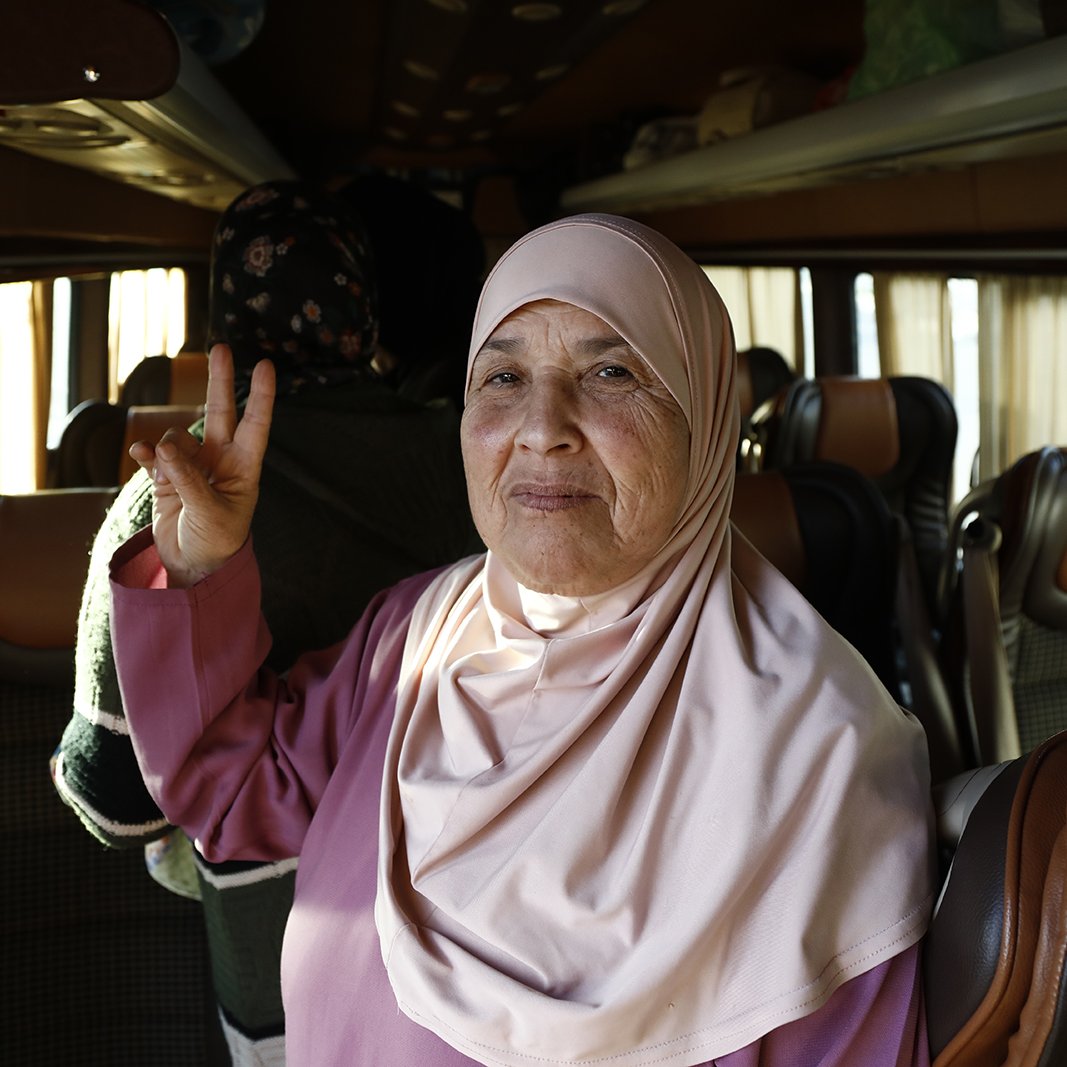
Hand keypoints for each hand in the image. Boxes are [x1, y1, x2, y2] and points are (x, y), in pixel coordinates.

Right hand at [127, 344, 275, 587]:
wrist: (194, 568)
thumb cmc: (217, 543)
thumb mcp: (209, 513)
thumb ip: (188, 478)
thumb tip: (164, 445)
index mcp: (243, 468)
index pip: (256, 425)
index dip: (261, 396)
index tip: (266, 366)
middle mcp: (220, 461)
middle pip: (220, 412)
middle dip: (220, 380)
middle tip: (221, 347)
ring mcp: (193, 467)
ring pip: (177, 436)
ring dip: (168, 446)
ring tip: (165, 466)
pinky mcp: (167, 477)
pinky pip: (154, 454)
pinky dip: (146, 452)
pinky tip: (140, 454)